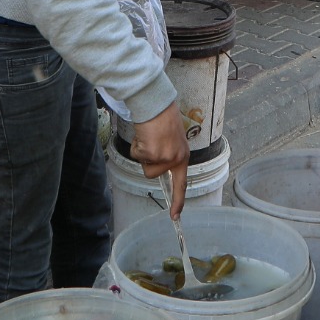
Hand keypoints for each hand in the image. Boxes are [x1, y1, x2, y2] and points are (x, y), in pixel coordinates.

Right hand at [131, 102, 188, 217]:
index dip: (178, 200)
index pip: (181, 183)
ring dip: (141, 152)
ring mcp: (164, 157)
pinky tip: (144, 133)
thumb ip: (168, 154)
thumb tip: (157, 164)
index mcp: (182, 156)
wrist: (156, 104)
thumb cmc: (162, 118)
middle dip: (147, 160)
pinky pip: (136, 156)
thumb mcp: (172, 140)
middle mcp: (175, 159)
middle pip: (152, 174)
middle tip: (152, 141)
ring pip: (144, 166)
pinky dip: (136, 145)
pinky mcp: (152, 153)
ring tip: (148, 136)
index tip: (175, 216)